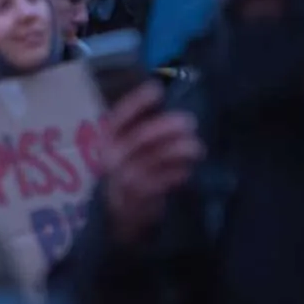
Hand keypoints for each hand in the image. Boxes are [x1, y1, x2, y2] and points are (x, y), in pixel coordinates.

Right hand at [101, 82, 203, 245]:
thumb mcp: (127, 148)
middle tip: (189, 122)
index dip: (136, 102)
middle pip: (141, 137)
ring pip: (154, 159)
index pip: (118, 117)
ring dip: (178, 150)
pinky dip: (177, 173)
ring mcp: (126, 178)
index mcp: (107, 140)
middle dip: (166, 126)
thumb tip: (169, 103)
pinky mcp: (141, 197)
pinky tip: (187, 170)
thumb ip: (142, 129)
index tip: (156, 89)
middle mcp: (113, 157)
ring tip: (196, 147)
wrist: (118, 214)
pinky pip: (162, 181)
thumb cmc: (129, 172)